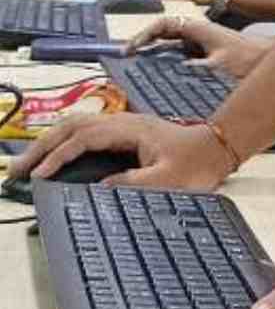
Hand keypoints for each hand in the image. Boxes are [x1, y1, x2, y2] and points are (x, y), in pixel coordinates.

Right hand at [10, 113, 234, 189]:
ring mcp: (124, 125)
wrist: (220, 145)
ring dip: (50, 142)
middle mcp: (124, 122)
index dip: (59, 156)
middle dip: (42, 147)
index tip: (40, 176)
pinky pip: (87, 131)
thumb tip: (100, 186)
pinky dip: (65, 141)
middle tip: (17, 170)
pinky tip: (56, 156)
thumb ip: (133, 183)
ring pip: (77, 125)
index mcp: (131, 130)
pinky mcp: (127, 132)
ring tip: (29, 164)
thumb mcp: (168, 179)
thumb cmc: (199, 162)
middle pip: (72, 126)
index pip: (83, 138)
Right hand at [125, 17, 271, 78]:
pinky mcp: (203, 55)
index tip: (130, 48)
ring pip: (168, 46)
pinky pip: (178, 57)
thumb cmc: (248, 57)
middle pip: (162, 35)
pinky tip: (157, 75)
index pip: (163, 24)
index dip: (144, 34)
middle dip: (143, 45)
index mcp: (198, 28)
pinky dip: (166, 63)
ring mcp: (199, 43)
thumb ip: (195, 68)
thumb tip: (172, 70)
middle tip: (124, 58)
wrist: (268, 59)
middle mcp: (196, 32)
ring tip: (134, 67)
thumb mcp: (218, 65)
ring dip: (153, 55)